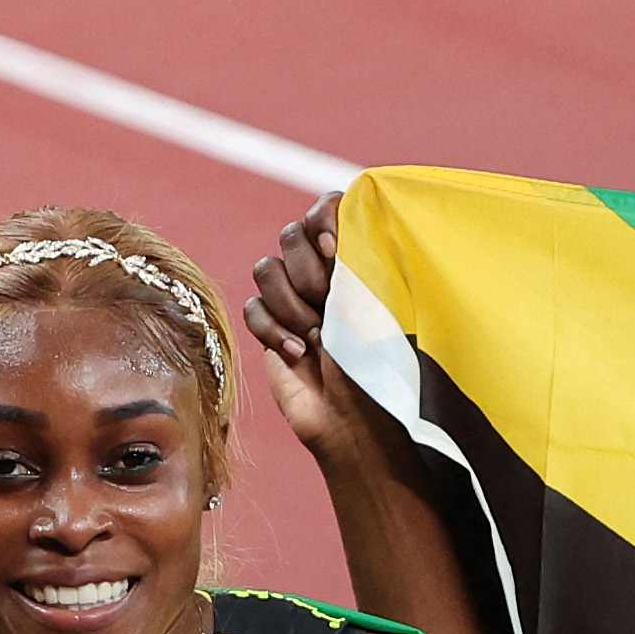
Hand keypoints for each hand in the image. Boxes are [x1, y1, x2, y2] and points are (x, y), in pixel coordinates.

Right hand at [244, 197, 391, 461]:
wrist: (355, 425)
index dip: (323, 220)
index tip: (333, 251)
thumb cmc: (382, 369)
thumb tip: (339, 216)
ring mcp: (294, 300)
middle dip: (307, 274)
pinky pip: (252, 308)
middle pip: (291, 236)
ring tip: (316, 339)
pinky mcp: (270, 329)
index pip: (327, 209)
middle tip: (328, 309)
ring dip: (291, 306)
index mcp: (357, 259)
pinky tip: (298, 354)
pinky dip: (272, 330)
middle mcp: (324, 273)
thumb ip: (360, 254)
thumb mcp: (379, 303)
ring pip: (267, 270)